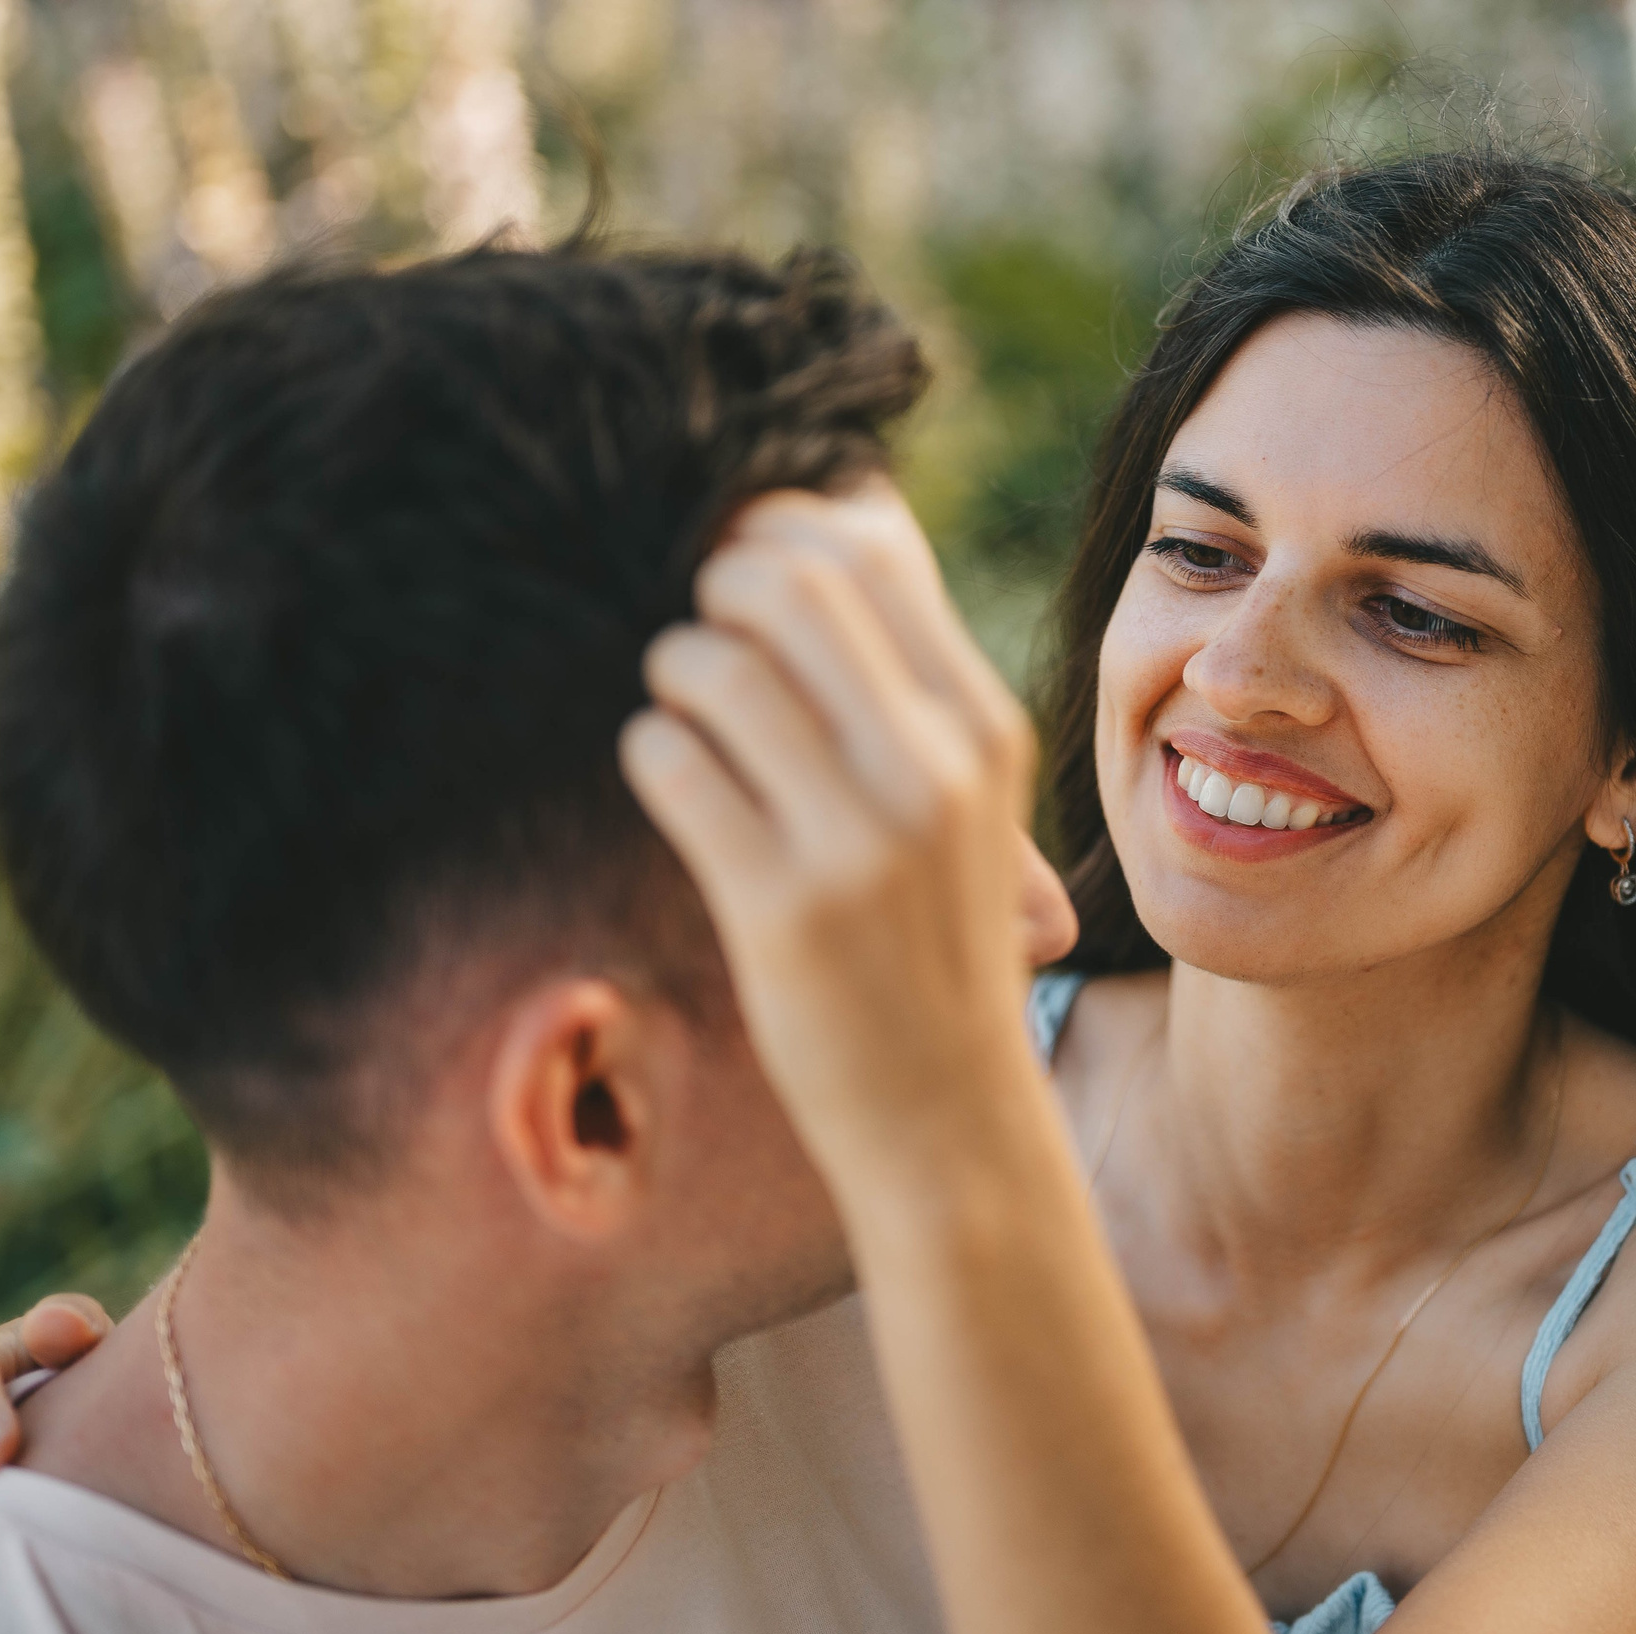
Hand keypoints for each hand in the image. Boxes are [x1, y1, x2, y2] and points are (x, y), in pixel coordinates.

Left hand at [621, 478, 1050, 1208]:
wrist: (949, 1115)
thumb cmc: (934, 940)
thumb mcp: (967, 801)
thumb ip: (914, 678)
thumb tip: (847, 516)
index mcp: (982, 726)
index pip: (869, 553)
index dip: (783, 535)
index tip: (749, 575)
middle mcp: (932, 769)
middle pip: (784, 585)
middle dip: (714, 592)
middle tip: (704, 638)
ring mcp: (859, 839)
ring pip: (713, 667)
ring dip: (673, 675)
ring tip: (684, 716)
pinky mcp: (780, 907)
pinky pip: (671, 763)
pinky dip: (652, 755)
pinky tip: (675, 784)